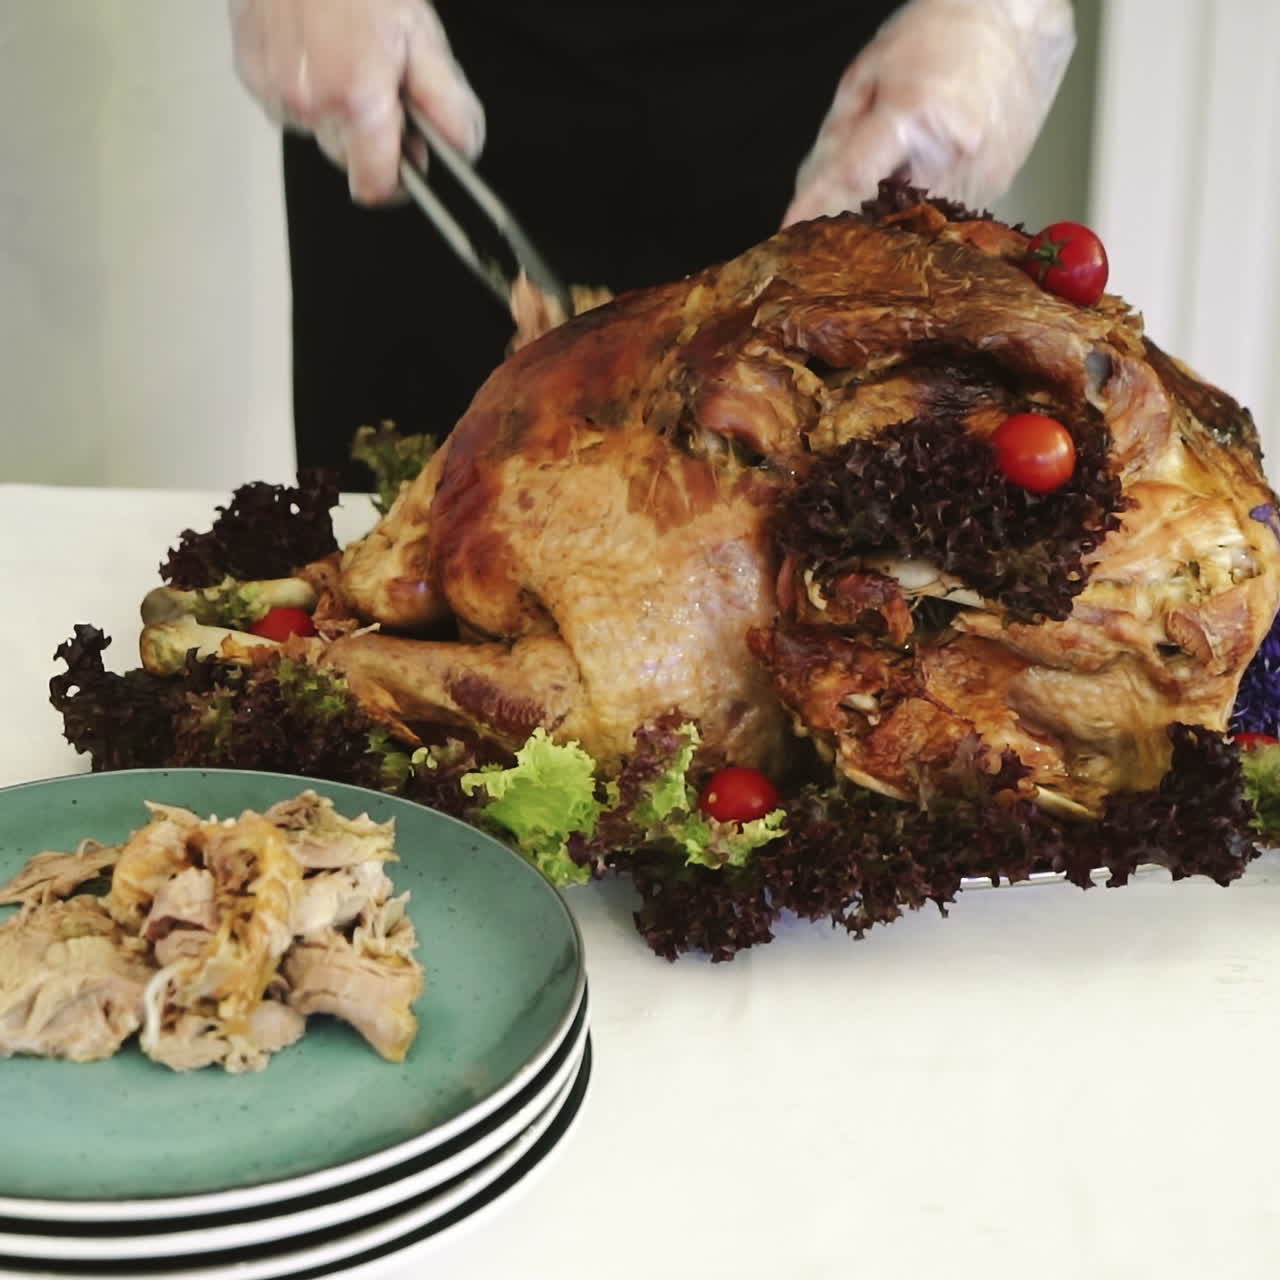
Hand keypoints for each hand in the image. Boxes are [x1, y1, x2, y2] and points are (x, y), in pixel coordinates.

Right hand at [228, 0, 484, 204]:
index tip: (410, 161)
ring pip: (321, 132)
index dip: (398, 182)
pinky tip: (316, 50)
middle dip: (371, 136)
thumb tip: (462, 149)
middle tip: (382, 83)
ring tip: (346, 56)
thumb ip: (446, 102)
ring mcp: (275, 94)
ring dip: (339, 109)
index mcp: (356, 98)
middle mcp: (309, 104)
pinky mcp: (252, 79)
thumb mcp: (420, 34)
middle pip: (349, 160)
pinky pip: (291, 107)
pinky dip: (309, 88)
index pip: (375, 186)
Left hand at [783, 0, 1074, 223]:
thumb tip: (810, 192)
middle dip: (859, 217)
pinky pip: (950, 213)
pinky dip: (929, 206)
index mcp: (914, 115)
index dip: (817, 208)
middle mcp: (952, 151)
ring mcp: (981, 171)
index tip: (793, 231)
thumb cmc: (940, 31)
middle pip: (885, 213)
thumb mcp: (869, 72)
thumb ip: (836, 137)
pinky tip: (927, 177)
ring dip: (896, 216)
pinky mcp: (999, 182)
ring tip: (892, 187)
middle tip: (844, 215)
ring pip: (918, 222)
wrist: (1016, 16)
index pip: (851, 178)